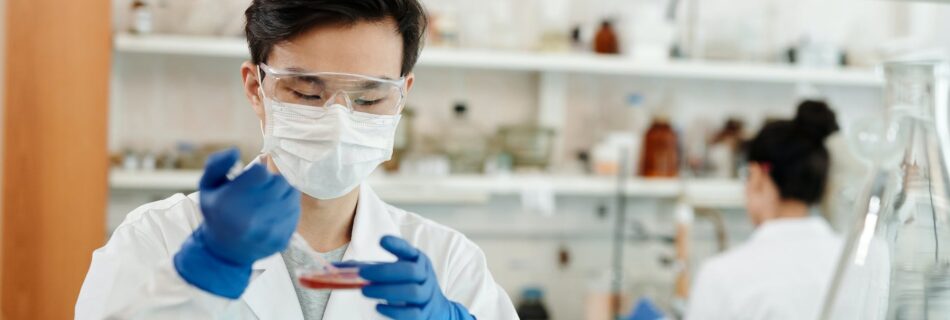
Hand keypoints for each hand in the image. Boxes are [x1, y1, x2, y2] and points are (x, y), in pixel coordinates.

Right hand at [174, 148, 300, 297]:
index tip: (254, 176)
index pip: (261, 172)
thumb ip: (217, 164)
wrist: (224, 252)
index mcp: (229, 203)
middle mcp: (250, 219)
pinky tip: (275, 211)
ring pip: (291, 194)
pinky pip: (295, 211)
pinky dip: (288, 207)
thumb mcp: (207, 186)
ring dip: (282, 191)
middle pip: (279, 181)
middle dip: (272, 180)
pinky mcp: (282, 239)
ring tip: (269, 197)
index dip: (259, 170)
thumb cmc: (217, 213)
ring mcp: (268, 231)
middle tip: (262, 187)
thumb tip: (235, 150)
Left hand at [358, 236, 474, 319]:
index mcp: (418, 260)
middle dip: (385, 272)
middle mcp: (425, 275)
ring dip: (386, 290)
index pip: (409, 250)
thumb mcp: (399, 271)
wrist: (436, 308)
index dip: (396, 245)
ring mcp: (426, 295)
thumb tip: (340, 268)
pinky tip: (378, 307)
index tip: (381, 240)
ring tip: (365, 291)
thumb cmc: (410, 285)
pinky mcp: (423, 313)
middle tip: (363, 274)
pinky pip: (411, 313)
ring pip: (412, 292)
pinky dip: (393, 310)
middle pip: (410, 272)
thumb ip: (375, 268)